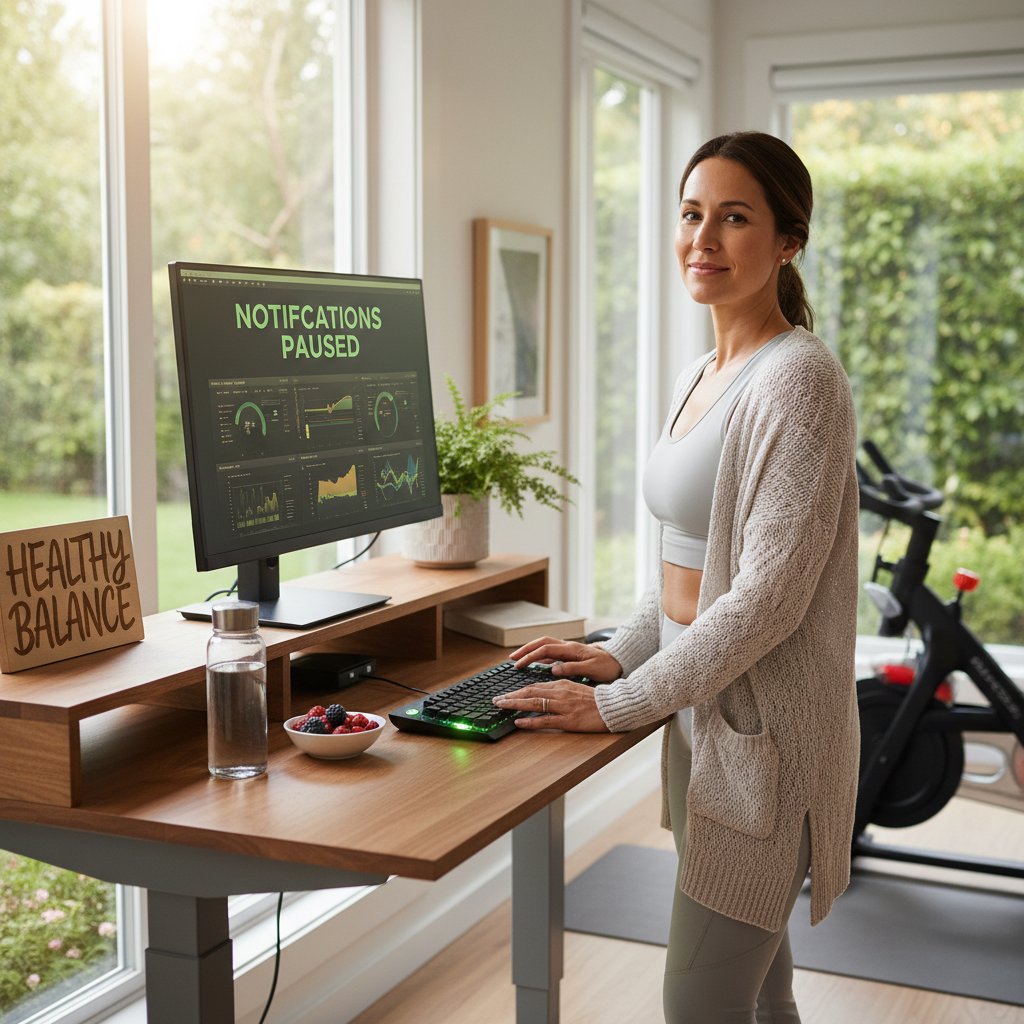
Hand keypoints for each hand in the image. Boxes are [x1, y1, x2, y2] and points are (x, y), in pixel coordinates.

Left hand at [492, 680, 609, 732]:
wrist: (613, 707)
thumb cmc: (596, 700)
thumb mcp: (575, 689)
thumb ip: (559, 690)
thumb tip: (543, 693)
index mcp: (561, 684)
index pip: (533, 686)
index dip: (517, 691)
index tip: (505, 695)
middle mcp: (559, 693)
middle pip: (529, 692)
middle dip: (510, 696)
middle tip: (496, 700)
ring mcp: (563, 707)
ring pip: (533, 703)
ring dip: (514, 704)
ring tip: (501, 706)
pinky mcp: (568, 720)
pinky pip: (545, 720)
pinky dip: (530, 721)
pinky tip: (519, 722)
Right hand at [508, 637, 622, 682]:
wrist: (621, 661)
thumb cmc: (608, 666)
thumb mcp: (591, 669)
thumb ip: (572, 668)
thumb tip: (553, 668)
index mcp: (571, 649)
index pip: (544, 650)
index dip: (529, 656)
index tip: (518, 664)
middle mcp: (568, 647)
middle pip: (541, 643)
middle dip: (525, 649)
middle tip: (511, 658)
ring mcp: (568, 650)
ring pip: (544, 646)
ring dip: (531, 651)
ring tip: (518, 659)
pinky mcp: (570, 654)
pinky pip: (551, 652)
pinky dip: (540, 656)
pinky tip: (535, 664)